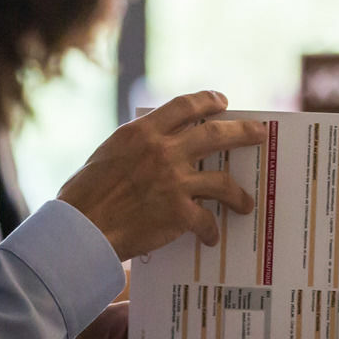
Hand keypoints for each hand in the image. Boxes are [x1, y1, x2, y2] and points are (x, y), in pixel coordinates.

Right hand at [57, 91, 266, 259]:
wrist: (78, 231)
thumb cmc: (83, 197)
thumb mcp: (107, 155)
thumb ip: (137, 147)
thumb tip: (157, 147)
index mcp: (142, 132)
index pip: (184, 105)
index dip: (208, 100)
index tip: (222, 101)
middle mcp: (163, 151)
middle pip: (216, 134)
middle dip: (243, 132)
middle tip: (260, 133)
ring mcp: (174, 181)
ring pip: (223, 181)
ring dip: (239, 193)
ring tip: (247, 202)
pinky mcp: (179, 212)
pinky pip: (207, 220)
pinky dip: (211, 230)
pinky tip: (212, 238)